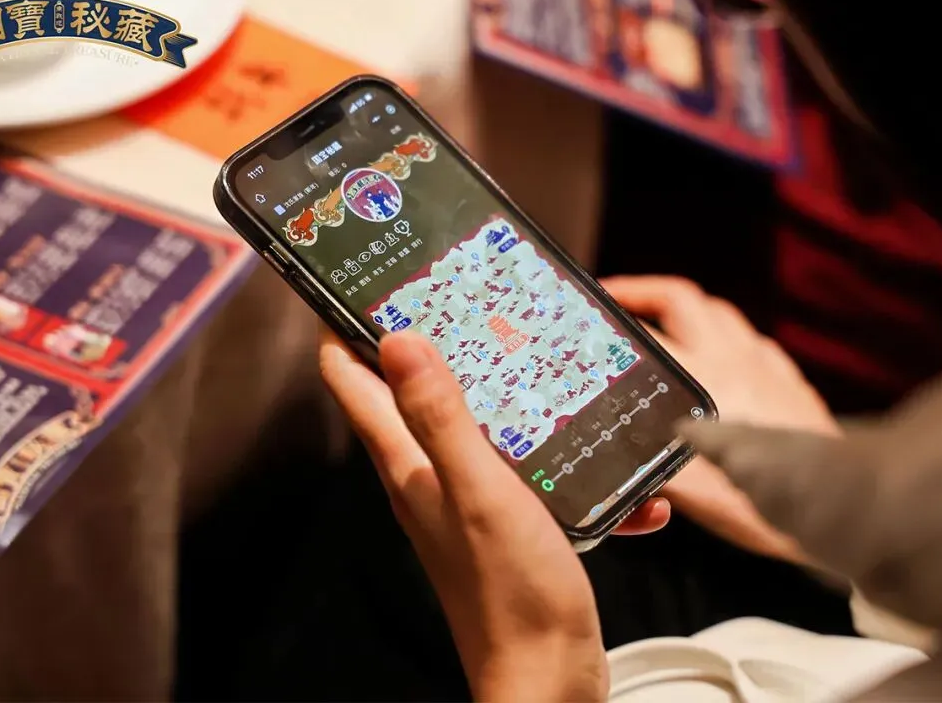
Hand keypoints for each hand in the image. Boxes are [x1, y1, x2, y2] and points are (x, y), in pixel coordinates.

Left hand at [319, 329, 668, 701]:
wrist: (550, 676)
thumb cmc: (511, 595)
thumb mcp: (478, 491)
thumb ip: (439, 417)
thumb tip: (396, 341)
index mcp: (408, 464)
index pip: (353, 380)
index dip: (346, 326)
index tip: (362, 278)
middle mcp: (426, 475)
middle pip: (410, 390)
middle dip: (433, 340)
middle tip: (466, 294)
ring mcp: (464, 496)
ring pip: (471, 420)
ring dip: (499, 389)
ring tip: (538, 355)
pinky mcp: (504, 517)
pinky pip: (522, 464)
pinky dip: (552, 453)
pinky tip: (595, 459)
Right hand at [601, 276, 839, 562]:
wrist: (836, 504)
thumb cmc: (760, 501)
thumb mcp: (686, 493)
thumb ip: (645, 467)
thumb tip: (613, 459)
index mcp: (699, 381)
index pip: (643, 334)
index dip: (610, 319)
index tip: (588, 310)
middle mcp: (731, 359)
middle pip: (680, 299)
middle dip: (642, 291)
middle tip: (614, 298)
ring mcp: (763, 363)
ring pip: (717, 312)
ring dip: (683, 308)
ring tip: (660, 318)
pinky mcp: (788, 378)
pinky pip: (751, 339)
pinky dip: (724, 335)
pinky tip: (718, 352)